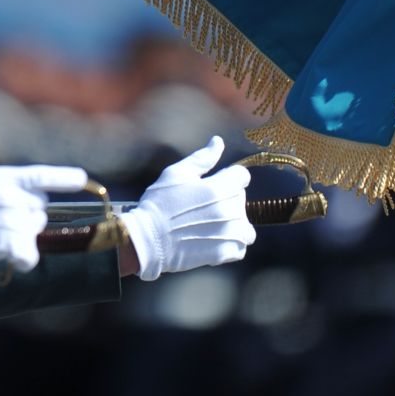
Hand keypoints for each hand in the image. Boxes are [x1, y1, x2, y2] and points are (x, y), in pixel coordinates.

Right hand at [0, 164, 85, 271]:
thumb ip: (4, 188)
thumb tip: (31, 198)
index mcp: (1, 177)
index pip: (40, 175)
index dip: (64, 177)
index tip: (82, 177)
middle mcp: (10, 194)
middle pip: (40, 210)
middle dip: (28, 220)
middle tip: (1, 226)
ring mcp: (11, 217)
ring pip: (35, 233)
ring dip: (22, 241)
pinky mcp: (8, 241)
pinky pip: (31, 255)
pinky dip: (24, 261)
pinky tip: (9, 260)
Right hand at [119, 136, 254, 281]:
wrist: (148, 239)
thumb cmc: (159, 203)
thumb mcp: (176, 174)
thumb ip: (202, 158)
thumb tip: (218, 142)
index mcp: (218, 188)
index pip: (242, 176)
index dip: (230, 176)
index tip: (216, 183)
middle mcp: (228, 211)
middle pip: (242, 200)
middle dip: (228, 199)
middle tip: (206, 205)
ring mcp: (228, 234)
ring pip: (246, 227)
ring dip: (234, 224)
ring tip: (214, 226)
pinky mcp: (224, 253)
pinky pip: (241, 248)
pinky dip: (232, 244)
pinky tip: (215, 240)